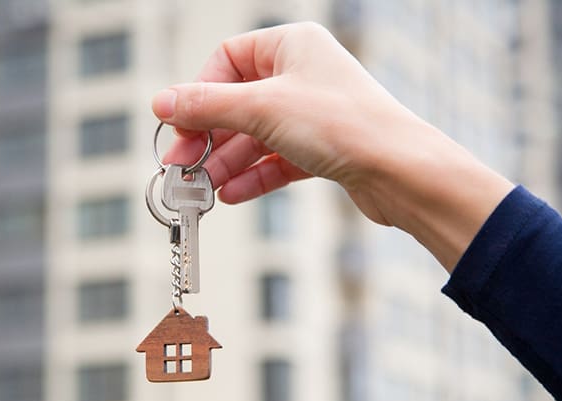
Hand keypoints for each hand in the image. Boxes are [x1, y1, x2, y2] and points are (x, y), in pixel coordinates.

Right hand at [152, 22, 512, 270]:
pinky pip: (276, 160)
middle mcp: (302, 75)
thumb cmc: (343, 124)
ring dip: (226, 163)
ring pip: (255, 136)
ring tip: (203, 189)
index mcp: (291, 46)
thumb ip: (208, 106)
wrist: (400, 171)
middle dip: (208, 137)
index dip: (199, 92)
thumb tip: (161, 101)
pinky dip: (253, 177)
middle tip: (181, 166)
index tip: (179, 125)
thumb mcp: (261, 109)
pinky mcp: (322, 149)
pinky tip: (231, 194)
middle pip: (237, 103)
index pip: (228, 60)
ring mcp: (312, 113)